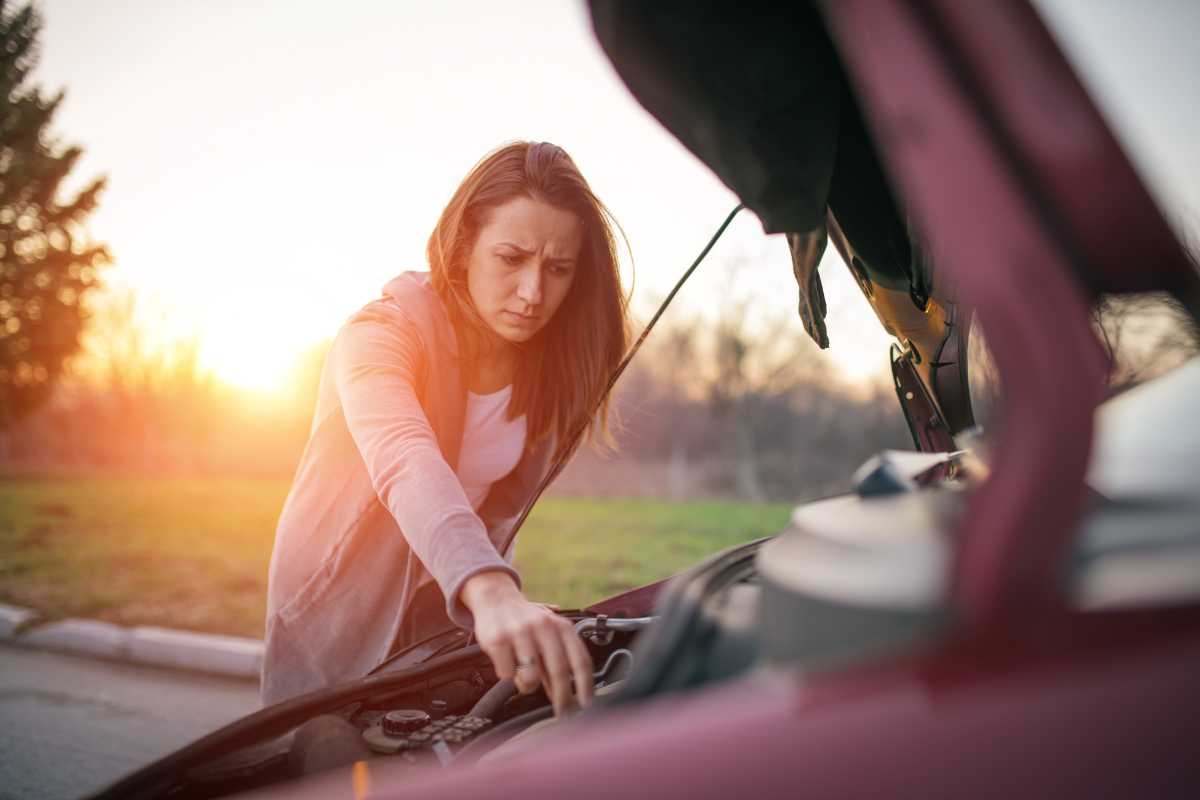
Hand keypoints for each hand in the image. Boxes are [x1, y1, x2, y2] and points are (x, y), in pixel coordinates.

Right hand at [459, 572, 592, 715]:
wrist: (495, 598)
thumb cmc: (526, 621)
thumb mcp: (548, 634)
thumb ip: (558, 661)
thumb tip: (570, 695)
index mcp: (561, 626)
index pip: (581, 660)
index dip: (586, 686)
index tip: (587, 706)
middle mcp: (543, 626)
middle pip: (559, 671)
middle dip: (563, 698)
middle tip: (563, 714)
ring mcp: (520, 632)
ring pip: (531, 677)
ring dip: (527, 685)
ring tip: (522, 676)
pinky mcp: (497, 639)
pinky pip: (506, 674)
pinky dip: (507, 675)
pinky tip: (506, 662)